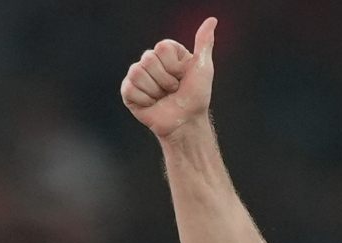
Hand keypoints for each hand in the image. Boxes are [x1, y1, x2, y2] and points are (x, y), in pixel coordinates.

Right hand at [120, 17, 216, 139]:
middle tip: (173, 90)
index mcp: (166, 53)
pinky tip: (152, 104)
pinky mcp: (128, 91)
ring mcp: (138, 76)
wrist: (186, 122)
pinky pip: (130, 88)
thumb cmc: (196, 97)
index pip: (162, 47)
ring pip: (137, 72)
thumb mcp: (204, 68)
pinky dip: (145, 100)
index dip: (174, 66)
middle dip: (166, 80)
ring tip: (163, 97)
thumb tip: (212, 20)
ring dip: (156, 90)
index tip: (182, 76)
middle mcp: (150, 61)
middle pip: (148, 59)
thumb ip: (204, 43)